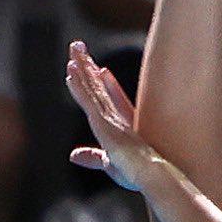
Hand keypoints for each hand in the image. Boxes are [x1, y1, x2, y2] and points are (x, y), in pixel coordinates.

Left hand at [66, 42, 157, 191]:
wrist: (151, 176)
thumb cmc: (136, 174)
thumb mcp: (109, 164)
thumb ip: (92, 156)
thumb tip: (72, 155)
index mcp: (119, 126)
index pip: (107, 99)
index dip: (101, 83)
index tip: (98, 68)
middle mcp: (115, 117)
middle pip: (97, 86)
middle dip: (87, 65)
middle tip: (78, 44)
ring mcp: (109, 117)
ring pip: (91, 88)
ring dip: (82, 66)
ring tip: (74, 46)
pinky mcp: (103, 123)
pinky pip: (88, 100)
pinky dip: (79, 85)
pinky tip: (70, 72)